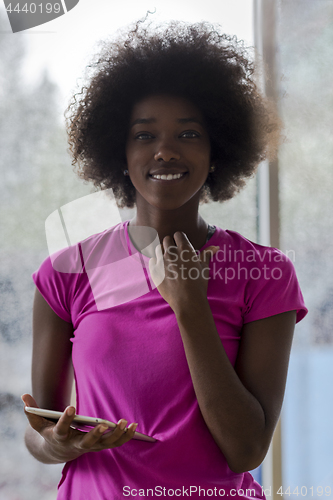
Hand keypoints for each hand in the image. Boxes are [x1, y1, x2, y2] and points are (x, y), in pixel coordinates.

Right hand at [22, 394, 137, 462]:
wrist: (57, 451)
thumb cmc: (49, 431)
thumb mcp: (38, 423)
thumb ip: (32, 411)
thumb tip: (24, 397)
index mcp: (60, 436)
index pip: (62, 428)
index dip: (66, 418)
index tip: (71, 406)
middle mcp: (75, 445)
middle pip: (87, 442)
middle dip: (95, 434)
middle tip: (104, 424)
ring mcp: (90, 447)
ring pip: (105, 444)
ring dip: (117, 435)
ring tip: (126, 422)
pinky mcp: (100, 445)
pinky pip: (115, 443)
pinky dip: (125, 436)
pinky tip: (133, 425)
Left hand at [149, 231, 218, 313]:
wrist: (187, 301)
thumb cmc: (198, 284)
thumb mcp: (204, 268)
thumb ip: (206, 255)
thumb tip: (215, 247)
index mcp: (185, 249)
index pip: (178, 234)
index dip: (180, 239)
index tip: (182, 246)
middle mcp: (171, 252)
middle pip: (167, 239)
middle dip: (170, 244)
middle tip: (175, 254)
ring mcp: (161, 261)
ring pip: (158, 248)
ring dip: (162, 252)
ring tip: (168, 261)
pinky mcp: (154, 270)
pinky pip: (152, 260)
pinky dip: (156, 262)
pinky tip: (162, 269)